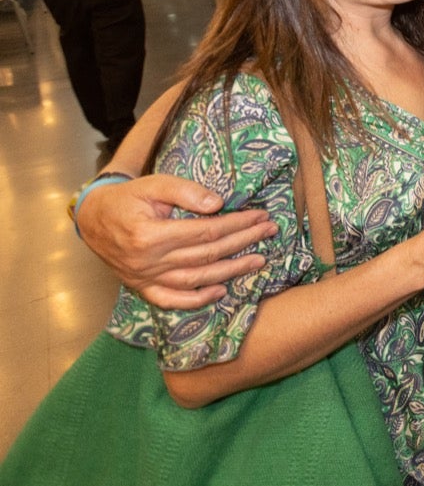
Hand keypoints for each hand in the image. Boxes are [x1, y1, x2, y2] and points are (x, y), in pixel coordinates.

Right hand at [77, 174, 276, 309]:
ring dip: (231, 271)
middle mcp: (148, 262)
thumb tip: (218, 204)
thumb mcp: (153, 184)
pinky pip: (171, 300)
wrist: (93, 218)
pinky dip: (197, 300)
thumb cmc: (127, 198)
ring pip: (196, 279)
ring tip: (258, 260)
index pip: (206, 232)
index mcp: (150, 235)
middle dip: (243, 242)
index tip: (260, 216)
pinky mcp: (142, 287)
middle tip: (269, 232)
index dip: (237, 224)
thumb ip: (185, 192)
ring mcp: (144, 278)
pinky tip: (220, 291)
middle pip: (207, 254)